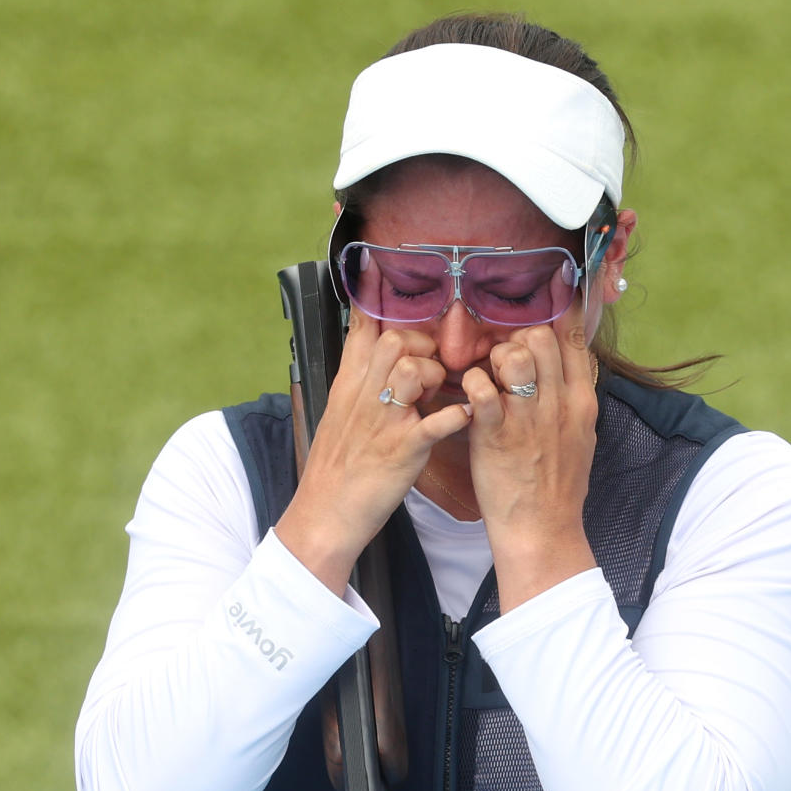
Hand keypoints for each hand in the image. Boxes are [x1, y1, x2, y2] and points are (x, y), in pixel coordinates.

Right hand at [275, 309, 470, 593]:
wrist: (324, 513)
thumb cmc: (335, 467)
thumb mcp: (337, 415)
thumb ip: (356, 382)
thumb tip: (371, 356)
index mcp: (349, 386)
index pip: (361, 330)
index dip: (375, 301)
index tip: (383, 277)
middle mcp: (364, 396)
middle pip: (393, 340)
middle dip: (421, 345)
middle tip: (431, 368)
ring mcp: (384, 422)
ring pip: (410, 369)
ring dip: (433, 375)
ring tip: (436, 395)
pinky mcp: (403, 450)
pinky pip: (436, 422)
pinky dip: (457, 416)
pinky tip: (465, 416)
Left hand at [462, 307, 598, 610]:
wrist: (542, 531)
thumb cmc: (557, 487)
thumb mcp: (580, 438)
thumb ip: (572, 400)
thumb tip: (566, 368)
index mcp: (581, 402)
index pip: (574, 339)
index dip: (554, 314)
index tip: (539, 305)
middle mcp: (558, 403)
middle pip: (540, 337)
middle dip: (516, 338)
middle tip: (501, 358)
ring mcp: (528, 417)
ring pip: (514, 354)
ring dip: (493, 357)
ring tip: (486, 376)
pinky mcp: (496, 434)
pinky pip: (481, 387)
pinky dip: (471, 382)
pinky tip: (468, 395)